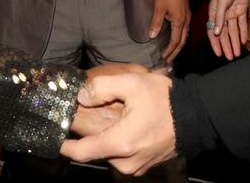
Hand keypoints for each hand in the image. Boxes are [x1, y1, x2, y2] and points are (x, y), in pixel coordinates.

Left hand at [61, 73, 176, 175]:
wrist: (196, 116)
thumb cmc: (165, 99)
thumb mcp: (133, 82)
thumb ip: (103, 87)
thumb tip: (82, 96)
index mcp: (120, 143)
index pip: (81, 152)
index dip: (64, 146)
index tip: (53, 138)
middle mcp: (126, 162)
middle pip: (96, 149)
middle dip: (92, 133)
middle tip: (92, 113)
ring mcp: (136, 166)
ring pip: (109, 152)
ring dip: (108, 136)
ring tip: (117, 116)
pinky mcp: (143, 165)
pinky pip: (123, 155)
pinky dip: (120, 141)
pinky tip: (128, 123)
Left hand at [148, 0, 189, 62]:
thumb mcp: (159, 7)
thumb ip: (156, 23)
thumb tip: (152, 36)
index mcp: (180, 21)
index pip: (175, 41)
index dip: (170, 50)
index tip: (164, 57)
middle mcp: (186, 20)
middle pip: (182, 41)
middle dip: (175, 52)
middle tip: (169, 60)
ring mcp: (187, 16)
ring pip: (185, 35)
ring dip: (178, 45)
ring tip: (172, 52)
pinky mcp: (186, 12)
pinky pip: (185, 29)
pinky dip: (181, 37)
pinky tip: (177, 37)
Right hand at [208, 0, 249, 59]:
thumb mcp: (221, 3)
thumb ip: (218, 18)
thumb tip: (215, 32)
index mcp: (214, 12)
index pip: (213, 31)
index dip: (215, 43)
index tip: (219, 54)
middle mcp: (222, 14)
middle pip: (224, 33)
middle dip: (227, 46)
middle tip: (230, 57)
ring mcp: (232, 12)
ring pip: (233, 31)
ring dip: (234, 41)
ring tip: (237, 53)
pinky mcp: (241, 9)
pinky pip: (242, 24)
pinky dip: (242, 32)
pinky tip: (243, 41)